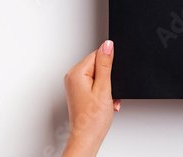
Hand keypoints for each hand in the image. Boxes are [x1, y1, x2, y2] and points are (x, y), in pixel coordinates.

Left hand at [62, 40, 120, 156]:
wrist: (87, 138)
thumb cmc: (93, 119)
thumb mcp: (104, 88)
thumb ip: (106, 64)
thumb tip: (107, 45)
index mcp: (77, 73)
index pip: (98, 54)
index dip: (109, 66)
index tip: (110, 80)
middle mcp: (73, 77)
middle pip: (98, 64)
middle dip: (109, 77)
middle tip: (109, 92)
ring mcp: (75, 84)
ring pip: (99, 75)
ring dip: (107, 86)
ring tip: (106, 99)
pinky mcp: (79, 91)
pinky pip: (96, 83)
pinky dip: (103, 91)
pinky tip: (104, 102)